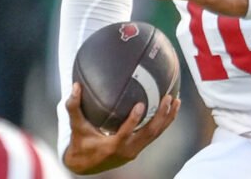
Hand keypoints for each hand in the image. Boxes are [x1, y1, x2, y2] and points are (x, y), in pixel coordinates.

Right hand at [63, 83, 179, 173]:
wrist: (85, 165)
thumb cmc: (80, 143)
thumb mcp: (76, 126)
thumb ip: (74, 107)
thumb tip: (75, 86)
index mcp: (112, 146)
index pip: (126, 133)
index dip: (134, 120)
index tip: (141, 104)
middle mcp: (127, 150)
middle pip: (149, 133)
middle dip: (161, 116)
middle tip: (168, 97)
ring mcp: (135, 150)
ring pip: (156, 134)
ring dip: (167, 118)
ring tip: (177, 101)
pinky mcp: (139, 148)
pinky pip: (154, 135)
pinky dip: (164, 122)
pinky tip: (171, 109)